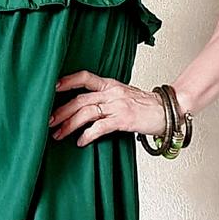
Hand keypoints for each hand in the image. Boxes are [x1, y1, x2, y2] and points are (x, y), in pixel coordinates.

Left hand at [49, 70, 165, 146]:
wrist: (169, 110)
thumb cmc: (147, 106)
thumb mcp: (124, 95)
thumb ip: (106, 98)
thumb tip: (85, 108)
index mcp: (111, 84)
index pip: (85, 77)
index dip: (67, 81)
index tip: (52, 87)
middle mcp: (112, 92)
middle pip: (80, 99)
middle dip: (61, 111)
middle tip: (48, 121)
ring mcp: (118, 105)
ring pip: (86, 113)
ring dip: (69, 125)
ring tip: (58, 135)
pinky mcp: (124, 119)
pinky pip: (100, 127)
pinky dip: (88, 135)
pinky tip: (80, 141)